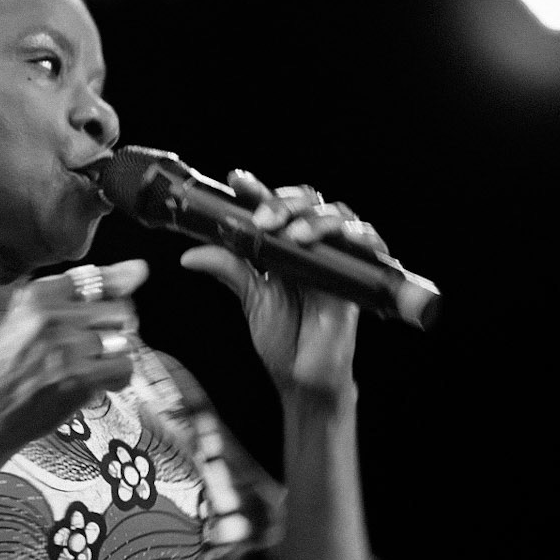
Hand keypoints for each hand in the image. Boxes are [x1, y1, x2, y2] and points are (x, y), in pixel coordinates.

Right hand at [0, 259, 147, 455]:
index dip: (112, 292)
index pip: (98, 278)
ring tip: (91, 364)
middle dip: (114, 329)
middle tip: (94, 345)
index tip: (113, 299)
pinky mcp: (80, 377)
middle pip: (120, 310)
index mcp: (38, 294)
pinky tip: (96, 381)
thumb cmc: (12, 362)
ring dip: (114, 355)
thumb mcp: (29, 315)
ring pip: (125, 340)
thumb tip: (140, 268)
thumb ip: (80, 290)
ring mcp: (67, 347)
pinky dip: (116, 377)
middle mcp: (53, 315)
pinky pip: (124, 368)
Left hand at [180, 171, 388, 403]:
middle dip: (285, 202)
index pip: (274, 207)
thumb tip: (189, 254)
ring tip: (293, 235)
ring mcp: (337, 259)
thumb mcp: (252, 299)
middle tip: (262, 219)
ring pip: (338, 215)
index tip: (236, 180)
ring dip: (316, 218)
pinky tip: (336, 240)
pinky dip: (358, 235)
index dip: (258, 190)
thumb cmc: (283, 339)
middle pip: (308, 202)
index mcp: (283, 246)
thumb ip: (228, 269)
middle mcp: (312, 246)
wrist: (304, 379)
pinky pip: (370, 245)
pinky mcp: (360, 277)